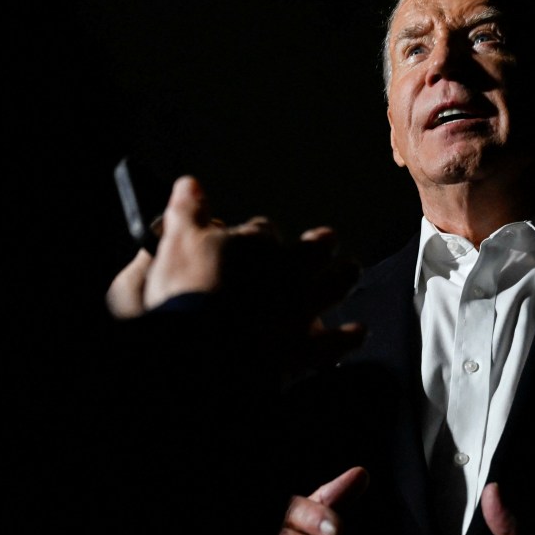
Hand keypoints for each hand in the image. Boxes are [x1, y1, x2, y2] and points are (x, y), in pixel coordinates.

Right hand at [105, 175, 364, 369]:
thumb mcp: (176, 243)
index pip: (262, 230)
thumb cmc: (186, 294)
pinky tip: (358, 333)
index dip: (257, 234)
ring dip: (344, 276)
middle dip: (320, 243)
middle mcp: (288, 273)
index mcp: (257, 246)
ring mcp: (301, 310)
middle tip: (327, 238)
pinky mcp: (305, 348)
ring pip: (335, 285)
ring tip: (350, 269)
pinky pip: (335, 343)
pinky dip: (347, 338)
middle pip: (313, 249)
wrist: (205, 350)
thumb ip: (187, 212)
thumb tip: (189, 184)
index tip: (255, 237)